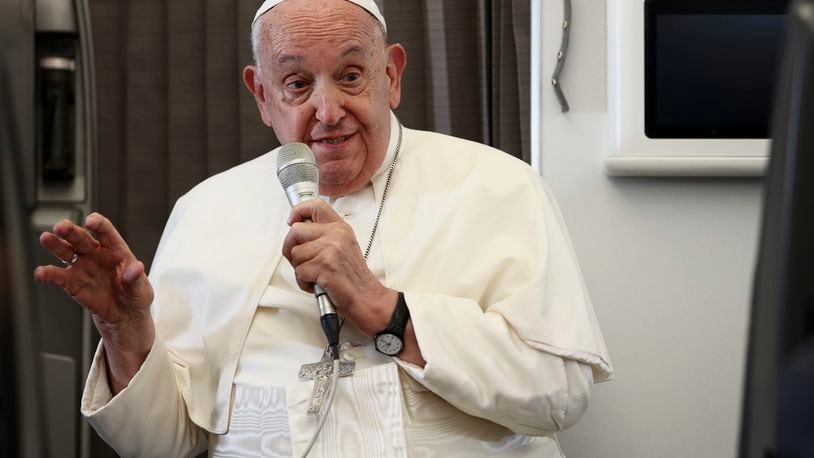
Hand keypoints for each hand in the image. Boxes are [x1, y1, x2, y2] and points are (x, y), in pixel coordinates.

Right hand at [34, 212, 154, 390]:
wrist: (125, 315)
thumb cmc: (135, 296)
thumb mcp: (141, 289)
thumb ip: (136, 278)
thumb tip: (136, 268)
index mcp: (116, 250)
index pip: (106, 232)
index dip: (98, 224)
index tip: (90, 222)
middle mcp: (96, 254)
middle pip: (81, 237)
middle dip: (71, 230)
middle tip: (60, 227)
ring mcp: (82, 266)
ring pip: (66, 251)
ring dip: (55, 244)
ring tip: (46, 238)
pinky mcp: (72, 282)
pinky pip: (58, 276)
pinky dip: (48, 274)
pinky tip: (40, 273)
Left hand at [282, 199, 394, 335]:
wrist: (366, 297)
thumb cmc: (352, 277)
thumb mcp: (343, 247)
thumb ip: (324, 236)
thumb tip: (297, 231)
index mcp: (340, 228)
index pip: (315, 206)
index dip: (298, 211)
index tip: (292, 220)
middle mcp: (336, 235)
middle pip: (295, 231)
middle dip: (291, 249)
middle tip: (302, 261)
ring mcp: (330, 250)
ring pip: (295, 254)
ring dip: (300, 269)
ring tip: (316, 275)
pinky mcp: (324, 266)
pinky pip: (299, 271)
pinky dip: (304, 282)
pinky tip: (317, 284)